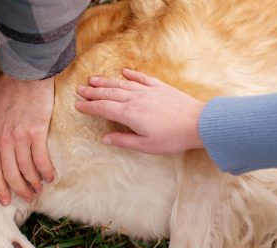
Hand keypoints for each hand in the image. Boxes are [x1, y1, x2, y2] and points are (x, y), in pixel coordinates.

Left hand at [0, 74, 54, 204]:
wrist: (25, 73)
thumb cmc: (3, 88)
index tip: (5, 200)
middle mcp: (3, 140)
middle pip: (10, 174)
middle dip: (19, 190)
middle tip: (27, 198)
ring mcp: (20, 137)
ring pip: (26, 169)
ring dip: (33, 183)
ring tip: (38, 189)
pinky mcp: (36, 132)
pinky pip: (41, 158)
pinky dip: (45, 170)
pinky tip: (50, 177)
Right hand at [75, 68, 204, 153]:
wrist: (198, 123)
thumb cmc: (173, 138)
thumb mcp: (146, 146)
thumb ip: (124, 141)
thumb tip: (105, 138)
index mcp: (130, 115)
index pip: (104, 108)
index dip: (89, 107)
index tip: (77, 105)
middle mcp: (136, 100)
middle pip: (109, 94)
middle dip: (93, 92)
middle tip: (80, 89)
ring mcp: (148, 91)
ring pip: (122, 84)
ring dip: (106, 82)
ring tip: (93, 79)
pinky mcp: (161, 88)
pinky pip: (142, 79)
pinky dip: (131, 75)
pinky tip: (124, 72)